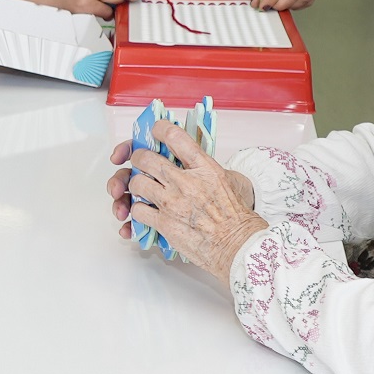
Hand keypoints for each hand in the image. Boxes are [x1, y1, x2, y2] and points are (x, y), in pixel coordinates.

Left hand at [105, 121, 266, 278]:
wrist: (238, 245)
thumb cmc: (236, 217)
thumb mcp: (226, 180)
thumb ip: (204, 167)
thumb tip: (188, 156)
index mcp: (204, 167)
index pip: (175, 136)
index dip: (159, 129)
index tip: (155, 130)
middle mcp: (185, 182)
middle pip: (146, 158)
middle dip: (138, 158)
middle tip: (140, 161)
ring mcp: (172, 202)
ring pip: (136, 182)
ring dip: (135, 184)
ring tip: (141, 188)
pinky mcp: (164, 223)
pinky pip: (138, 210)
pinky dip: (137, 210)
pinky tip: (145, 210)